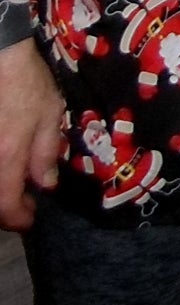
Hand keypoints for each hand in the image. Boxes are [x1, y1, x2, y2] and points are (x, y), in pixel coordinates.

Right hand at [0, 41, 63, 230]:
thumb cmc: (26, 84)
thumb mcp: (49, 116)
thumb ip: (45, 153)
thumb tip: (45, 185)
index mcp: (7, 157)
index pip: (5, 206)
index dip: (17, 219)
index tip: (30, 220)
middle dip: (6, 207)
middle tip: (24, 201)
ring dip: (0, 188)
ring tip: (14, 183)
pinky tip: (5, 164)